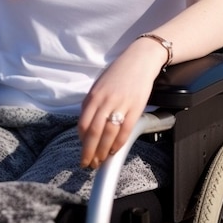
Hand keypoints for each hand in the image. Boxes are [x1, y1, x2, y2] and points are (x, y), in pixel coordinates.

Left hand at [78, 39, 164, 168]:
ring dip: (103, 151)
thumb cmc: (119, 72)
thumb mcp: (100, 84)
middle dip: (89, 152)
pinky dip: (119, 144)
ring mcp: (121, 104)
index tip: (82, 151)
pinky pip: (125, 130)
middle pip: (93, 132)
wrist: (140, 59)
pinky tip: (115, 151)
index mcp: (94, 95)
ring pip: (108, 134)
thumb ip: (92, 102)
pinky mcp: (136, 107)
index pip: (83, 124)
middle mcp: (105, 100)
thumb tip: (87, 124)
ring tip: (100, 161)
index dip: (82, 141)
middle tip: (88, 164)